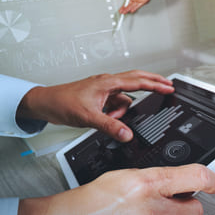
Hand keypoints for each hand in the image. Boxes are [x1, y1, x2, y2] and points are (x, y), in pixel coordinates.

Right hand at [14, 164, 214, 214]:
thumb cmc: (82, 208)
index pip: (196, 178)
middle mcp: (152, 214)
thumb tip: (178, 183)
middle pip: (196, 211)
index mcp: (145, 185)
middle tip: (170, 206)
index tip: (214, 183)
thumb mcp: (120, 178)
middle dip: (186, 207)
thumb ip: (154, 180)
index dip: (210, 179)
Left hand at [17, 70, 173, 141]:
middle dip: (153, 83)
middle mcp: (108, 83)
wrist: (44, 103)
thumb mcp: (88, 117)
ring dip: (124, 110)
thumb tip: (127, 134)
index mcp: (108, 83)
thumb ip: (110, 126)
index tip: (169, 87)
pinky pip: (116, 104)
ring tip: (111, 120)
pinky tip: (107, 120)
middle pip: (137, 80)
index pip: (138, 82)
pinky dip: (116, 113)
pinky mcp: (100, 97)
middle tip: (168, 86)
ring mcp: (104, 90)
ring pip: (125, 98)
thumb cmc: (62, 102)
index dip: (155, 84)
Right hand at [118, 0, 156, 14]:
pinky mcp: (143, 1)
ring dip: (128, 9)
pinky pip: (138, 6)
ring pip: (132, 6)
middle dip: (125, 9)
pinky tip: (132, 10)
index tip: (121, 9)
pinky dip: (135, 8)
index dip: (123, 6)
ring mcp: (139, 0)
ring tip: (125, 12)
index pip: (127, 2)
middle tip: (121, 12)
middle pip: (129, 5)